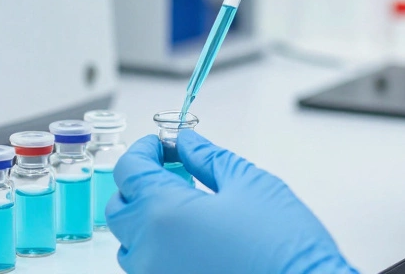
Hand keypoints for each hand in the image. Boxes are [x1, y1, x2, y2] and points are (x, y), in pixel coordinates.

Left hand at [105, 130, 355, 273]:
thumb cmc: (285, 247)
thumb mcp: (248, 183)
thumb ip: (208, 158)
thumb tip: (186, 142)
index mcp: (164, 214)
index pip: (129, 170)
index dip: (144, 149)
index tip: (163, 143)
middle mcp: (151, 250)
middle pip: (120, 207)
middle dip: (139, 182)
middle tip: (173, 169)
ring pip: (131, 243)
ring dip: (146, 218)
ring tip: (184, 204)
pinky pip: (149, 268)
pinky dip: (159, 247)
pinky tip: (192, 236)